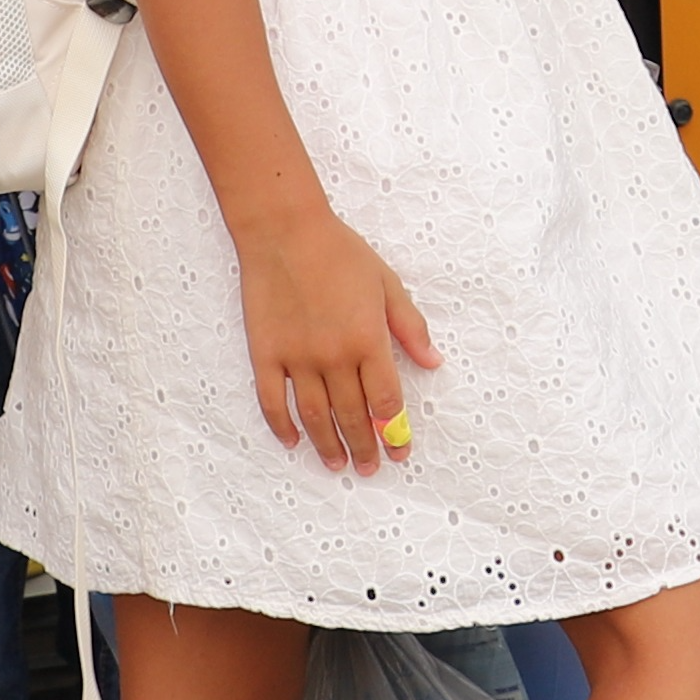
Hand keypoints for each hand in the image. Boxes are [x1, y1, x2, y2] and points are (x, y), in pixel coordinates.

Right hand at [236, 206, 438, 473]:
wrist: (285, 231)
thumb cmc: (341, 252)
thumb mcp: (387, 284)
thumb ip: (410, 327)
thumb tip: (433, 362)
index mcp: (368, 340)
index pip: (386, 401)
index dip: (395, 432)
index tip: (400, 451)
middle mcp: (334, 356)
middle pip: (352, 416)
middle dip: (365, 447)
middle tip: (371, 468)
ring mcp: (297, 358)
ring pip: (314, 416)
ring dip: (328, 445)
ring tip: (339, 465)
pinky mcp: (265, 354)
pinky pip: (272, 401)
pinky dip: (282, 426)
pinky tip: (293, 442)